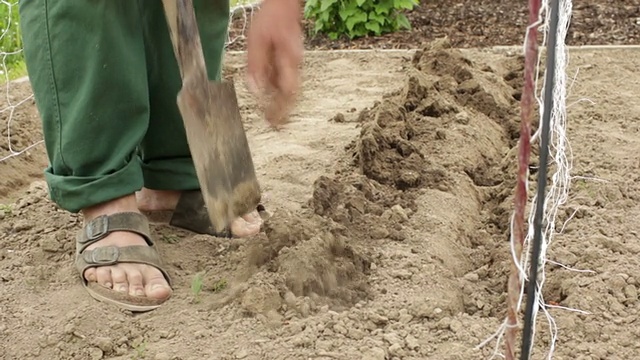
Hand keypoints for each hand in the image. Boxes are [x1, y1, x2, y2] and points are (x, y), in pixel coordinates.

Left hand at [246, 0, 302, 126]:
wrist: (284, 3)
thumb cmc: (271, 18)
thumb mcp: (256, 41)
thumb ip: (256, 67)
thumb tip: (256, 90)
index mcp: (290, 62)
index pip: (288, 94)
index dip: (282, 110)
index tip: (273, 122)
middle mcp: (295, 64)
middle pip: (290, 94)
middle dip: (282, 110)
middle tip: (272, 123)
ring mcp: (294, 61)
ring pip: (286, 86)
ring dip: (278, 99)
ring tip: (268, 113)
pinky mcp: (289, 58)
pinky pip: (283, 76)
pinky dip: (275, 87)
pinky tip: (265, 91)